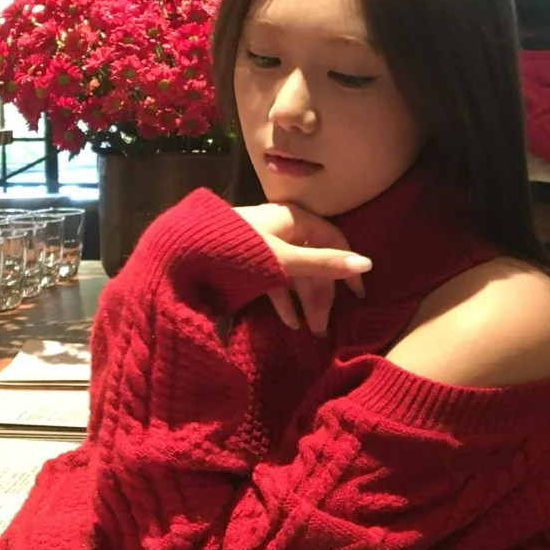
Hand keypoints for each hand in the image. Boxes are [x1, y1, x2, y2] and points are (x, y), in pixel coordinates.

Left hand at [234, 202, 371, 336]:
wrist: (182, 252)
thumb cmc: (238, 250)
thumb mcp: (284, 260)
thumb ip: (324, 264)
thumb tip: (367, 263)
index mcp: (295, 219)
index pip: (334, 240)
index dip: (347, 267)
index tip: (357, 296)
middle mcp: (283, 229)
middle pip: (314, 260)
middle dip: (321, 294)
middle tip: (324, 327)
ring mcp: (265, 246)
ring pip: (294, 273)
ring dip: (303, 301)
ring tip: (310, 331)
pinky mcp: (247, 262)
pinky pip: (274, 280)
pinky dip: (283, 300)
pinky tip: (289, 322)